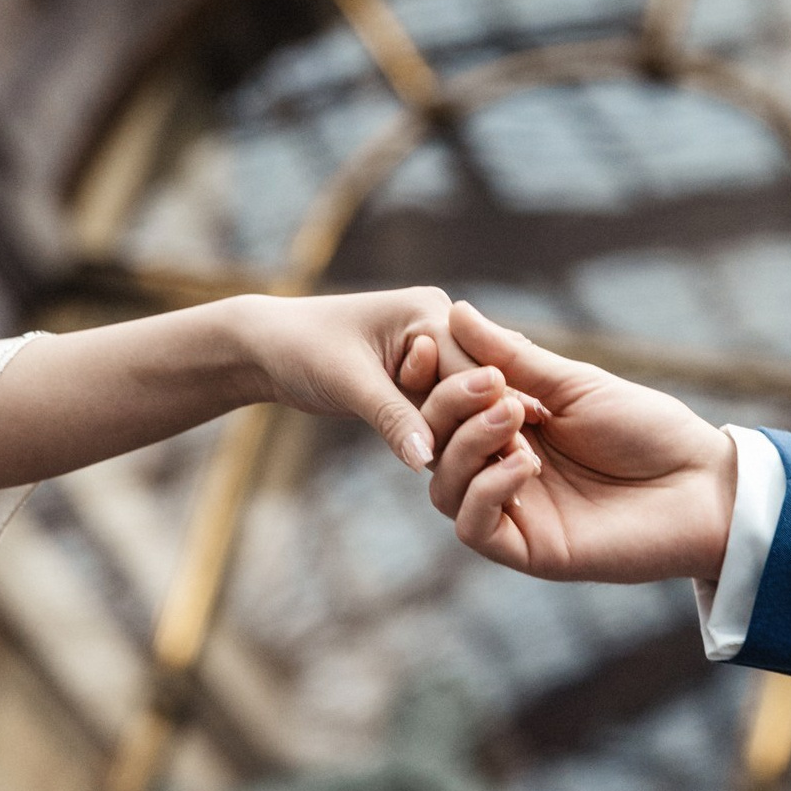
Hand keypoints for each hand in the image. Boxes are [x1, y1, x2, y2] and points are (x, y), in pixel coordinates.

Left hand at [231, 288, 542, 470]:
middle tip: (526, 473)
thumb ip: (393, 420)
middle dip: (493, 426)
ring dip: (477, 434)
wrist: (264, 347)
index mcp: (431, 312)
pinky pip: (446, 408)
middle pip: (479, 385)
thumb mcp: (349, 384)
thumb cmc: (300, 350)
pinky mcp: (421, 375)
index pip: (476, 369)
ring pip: (467, 401)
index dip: (495, 414)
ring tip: (512, 477)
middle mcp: (440, 325)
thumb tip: (427, 461)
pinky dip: (454, 434)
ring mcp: (433, 350)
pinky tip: (481, 466)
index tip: (519, 458)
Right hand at [422, 303, 736, 582]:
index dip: (435, 378)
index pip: (444, 407)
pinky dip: (485, 491)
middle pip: (434, 447)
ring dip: (469, 446)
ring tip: (516, 418)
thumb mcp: (576, 385)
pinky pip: (473, 528)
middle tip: (493, 386)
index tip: (440, 344)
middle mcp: (503, 470)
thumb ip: (514, 358)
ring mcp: (515, 512)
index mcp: (512, 428)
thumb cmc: (649, 432)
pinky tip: (526, 465)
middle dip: (451, 408)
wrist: (702, 486)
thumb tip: (457, 313)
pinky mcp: (530, 550)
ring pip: (444, 489)